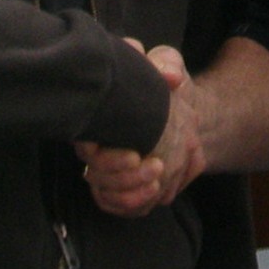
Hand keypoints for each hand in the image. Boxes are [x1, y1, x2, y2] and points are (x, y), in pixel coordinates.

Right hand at [76, 46, 204, 216]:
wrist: (180, 106)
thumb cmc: (163, 83)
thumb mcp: (167, 64)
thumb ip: (166, 64)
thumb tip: (170, 77)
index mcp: (99, 118)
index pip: (87, 146)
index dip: (108, 158)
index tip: (136, 154)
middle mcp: (96, 146)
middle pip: (94, 175)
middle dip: (124, 177)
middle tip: (156, 166)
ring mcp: (107, 168)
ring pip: (104, 193)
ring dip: (131, 193)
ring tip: (158, 179)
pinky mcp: (120, 185)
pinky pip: (116, 204)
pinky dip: (133, 203)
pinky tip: (153, 192)